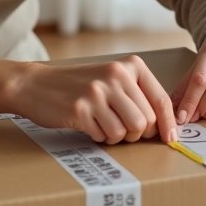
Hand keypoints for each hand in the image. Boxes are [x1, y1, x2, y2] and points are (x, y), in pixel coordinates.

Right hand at [0, 55, 176, 144]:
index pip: (160, 99)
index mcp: (129, 65)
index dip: (168, 124)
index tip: (170, 139)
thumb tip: (165, 125)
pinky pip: (104, 136)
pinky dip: (99, 137)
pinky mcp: (81, 109)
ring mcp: (98, 92)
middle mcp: (116, 75)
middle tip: (122, 130)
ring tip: (103, 126)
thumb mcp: (112, 79)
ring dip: (117, 137)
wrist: (36, 84)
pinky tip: (88, 125)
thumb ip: (137, 95)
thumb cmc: (79, 85)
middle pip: (146, 121)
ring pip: (127, 131)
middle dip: (137, 134)